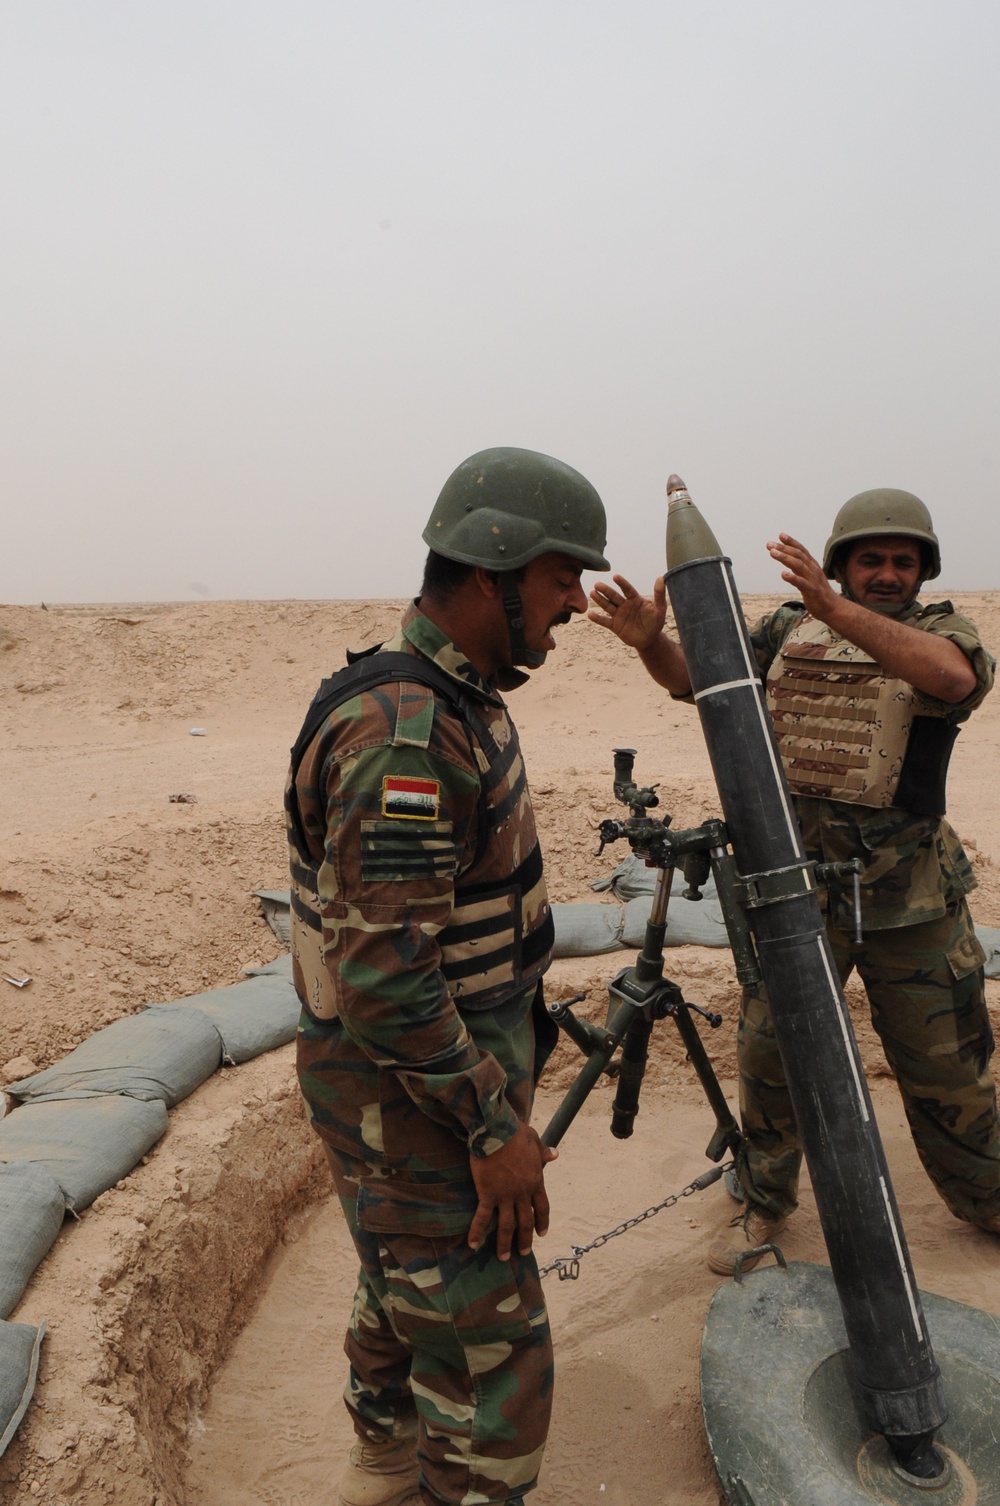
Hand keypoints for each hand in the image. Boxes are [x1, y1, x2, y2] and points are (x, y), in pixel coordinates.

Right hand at [468, 1122, 557, 1259]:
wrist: (496, 1131)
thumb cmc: (515, 1133)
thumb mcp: (534, 1140)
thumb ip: (544, 1152)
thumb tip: (555, 1154)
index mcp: (535, 1181)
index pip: (542, 1207)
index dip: (542, 1221)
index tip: (542, 1233)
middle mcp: (522, 1193)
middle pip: (526, 1221)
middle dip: (525, 1238)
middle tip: (525, 1252)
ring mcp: (505, 1196)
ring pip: (507, 1225)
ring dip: (505, 1243)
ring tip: (504, 1257)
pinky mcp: (488, 1194)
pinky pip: (483, 1218)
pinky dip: (477, 1232)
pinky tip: (473, 1245)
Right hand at [588, 574, 666, 651]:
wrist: (649, 639)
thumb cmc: (655, 622)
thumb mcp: (660, 609)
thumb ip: (659, 594)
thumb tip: (661, 578)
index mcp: (635, 599)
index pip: (627, 589)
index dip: (622, 583)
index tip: (615, 576)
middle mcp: (625, 605)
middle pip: (614, 596)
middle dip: (605, 590)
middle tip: (597, 584)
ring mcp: (619, 615)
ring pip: (607, 606)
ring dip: (600, 600)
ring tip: (592, 593)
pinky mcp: (615, 626)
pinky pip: (605, 621)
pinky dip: (597, 618)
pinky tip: (590, 614)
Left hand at [766, 534, 838, 619]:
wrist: (832, 608)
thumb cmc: (818, 592)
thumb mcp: (808, 576)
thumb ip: (799, 568)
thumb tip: (787, 558)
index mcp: (812, 565)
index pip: (801, 550)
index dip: (791, 542)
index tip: (780, 535)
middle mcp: (813, 569)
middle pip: (798, 555)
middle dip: (783, 548)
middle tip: (770, 544)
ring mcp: (813, 579)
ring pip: (798, 565)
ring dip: (785, 558)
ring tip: (772, 553)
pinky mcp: (812, 591)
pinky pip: (801, 583)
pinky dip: (792, 577)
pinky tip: (783, 574)